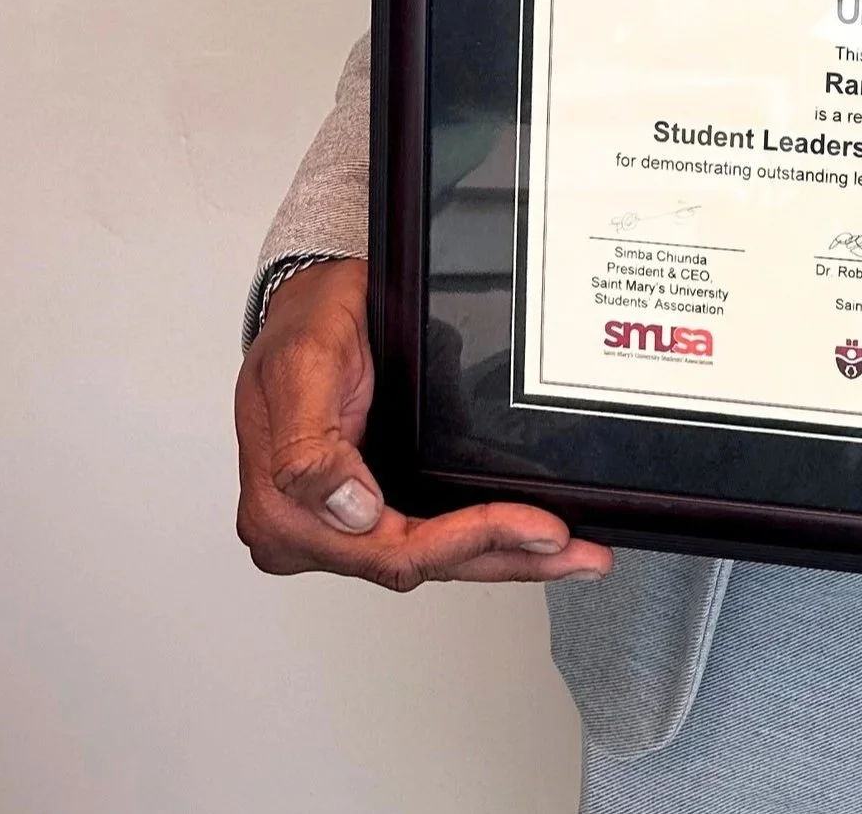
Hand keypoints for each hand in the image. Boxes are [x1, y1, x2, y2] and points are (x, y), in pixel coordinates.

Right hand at [234, 258, 613, 591]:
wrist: (309, 299)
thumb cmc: (303, 326)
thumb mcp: (301, 367)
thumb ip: (310, 446)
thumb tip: (350, 509)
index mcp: (285, 511)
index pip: (391, 550)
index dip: (469, 543)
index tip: (533, 527)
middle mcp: (312, 528)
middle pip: (421, 561)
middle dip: (505, 557)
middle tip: (577, 551)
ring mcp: (341, 521)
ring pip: (433, 554)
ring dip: (503, 556)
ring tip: (572, 554)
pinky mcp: (371, 500)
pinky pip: (430, 529)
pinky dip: (484, 536)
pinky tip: (531, 536)